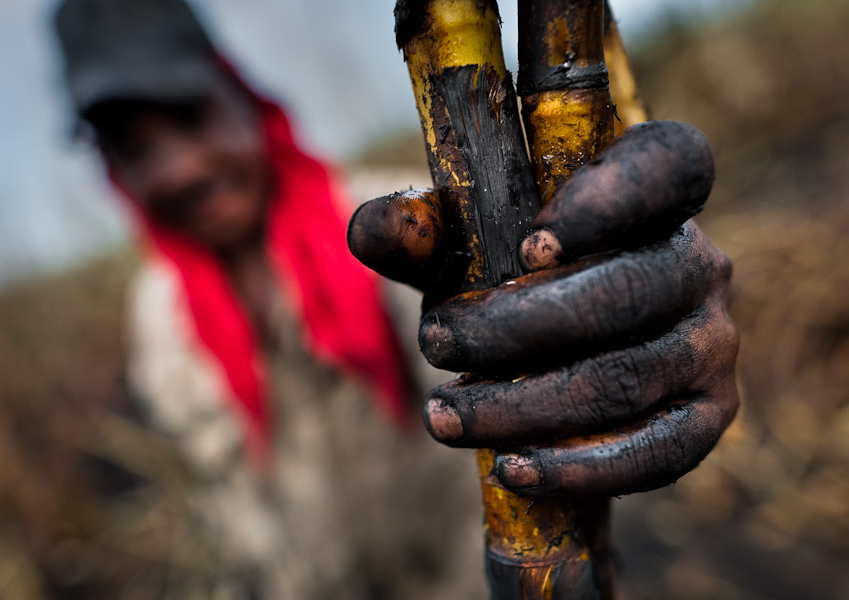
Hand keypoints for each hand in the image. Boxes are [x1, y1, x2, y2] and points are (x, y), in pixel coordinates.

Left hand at [348, 121, 738, 498]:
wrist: (563, 351)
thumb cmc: (511, 278)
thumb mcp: (464, 244)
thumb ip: (420, 230)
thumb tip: (371, 229)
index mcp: (653, 194)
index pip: (670, 166)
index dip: (606, 203)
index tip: (526, 248)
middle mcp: (698, 262)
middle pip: (624, 292)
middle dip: (516, 329)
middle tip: (436, 344)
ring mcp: (712, 341)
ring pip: (626, 378)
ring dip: (524, 405)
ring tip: (445, 415)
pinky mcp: (709, 414)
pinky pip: (657, 452)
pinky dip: (580, 467)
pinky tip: (511, 468)